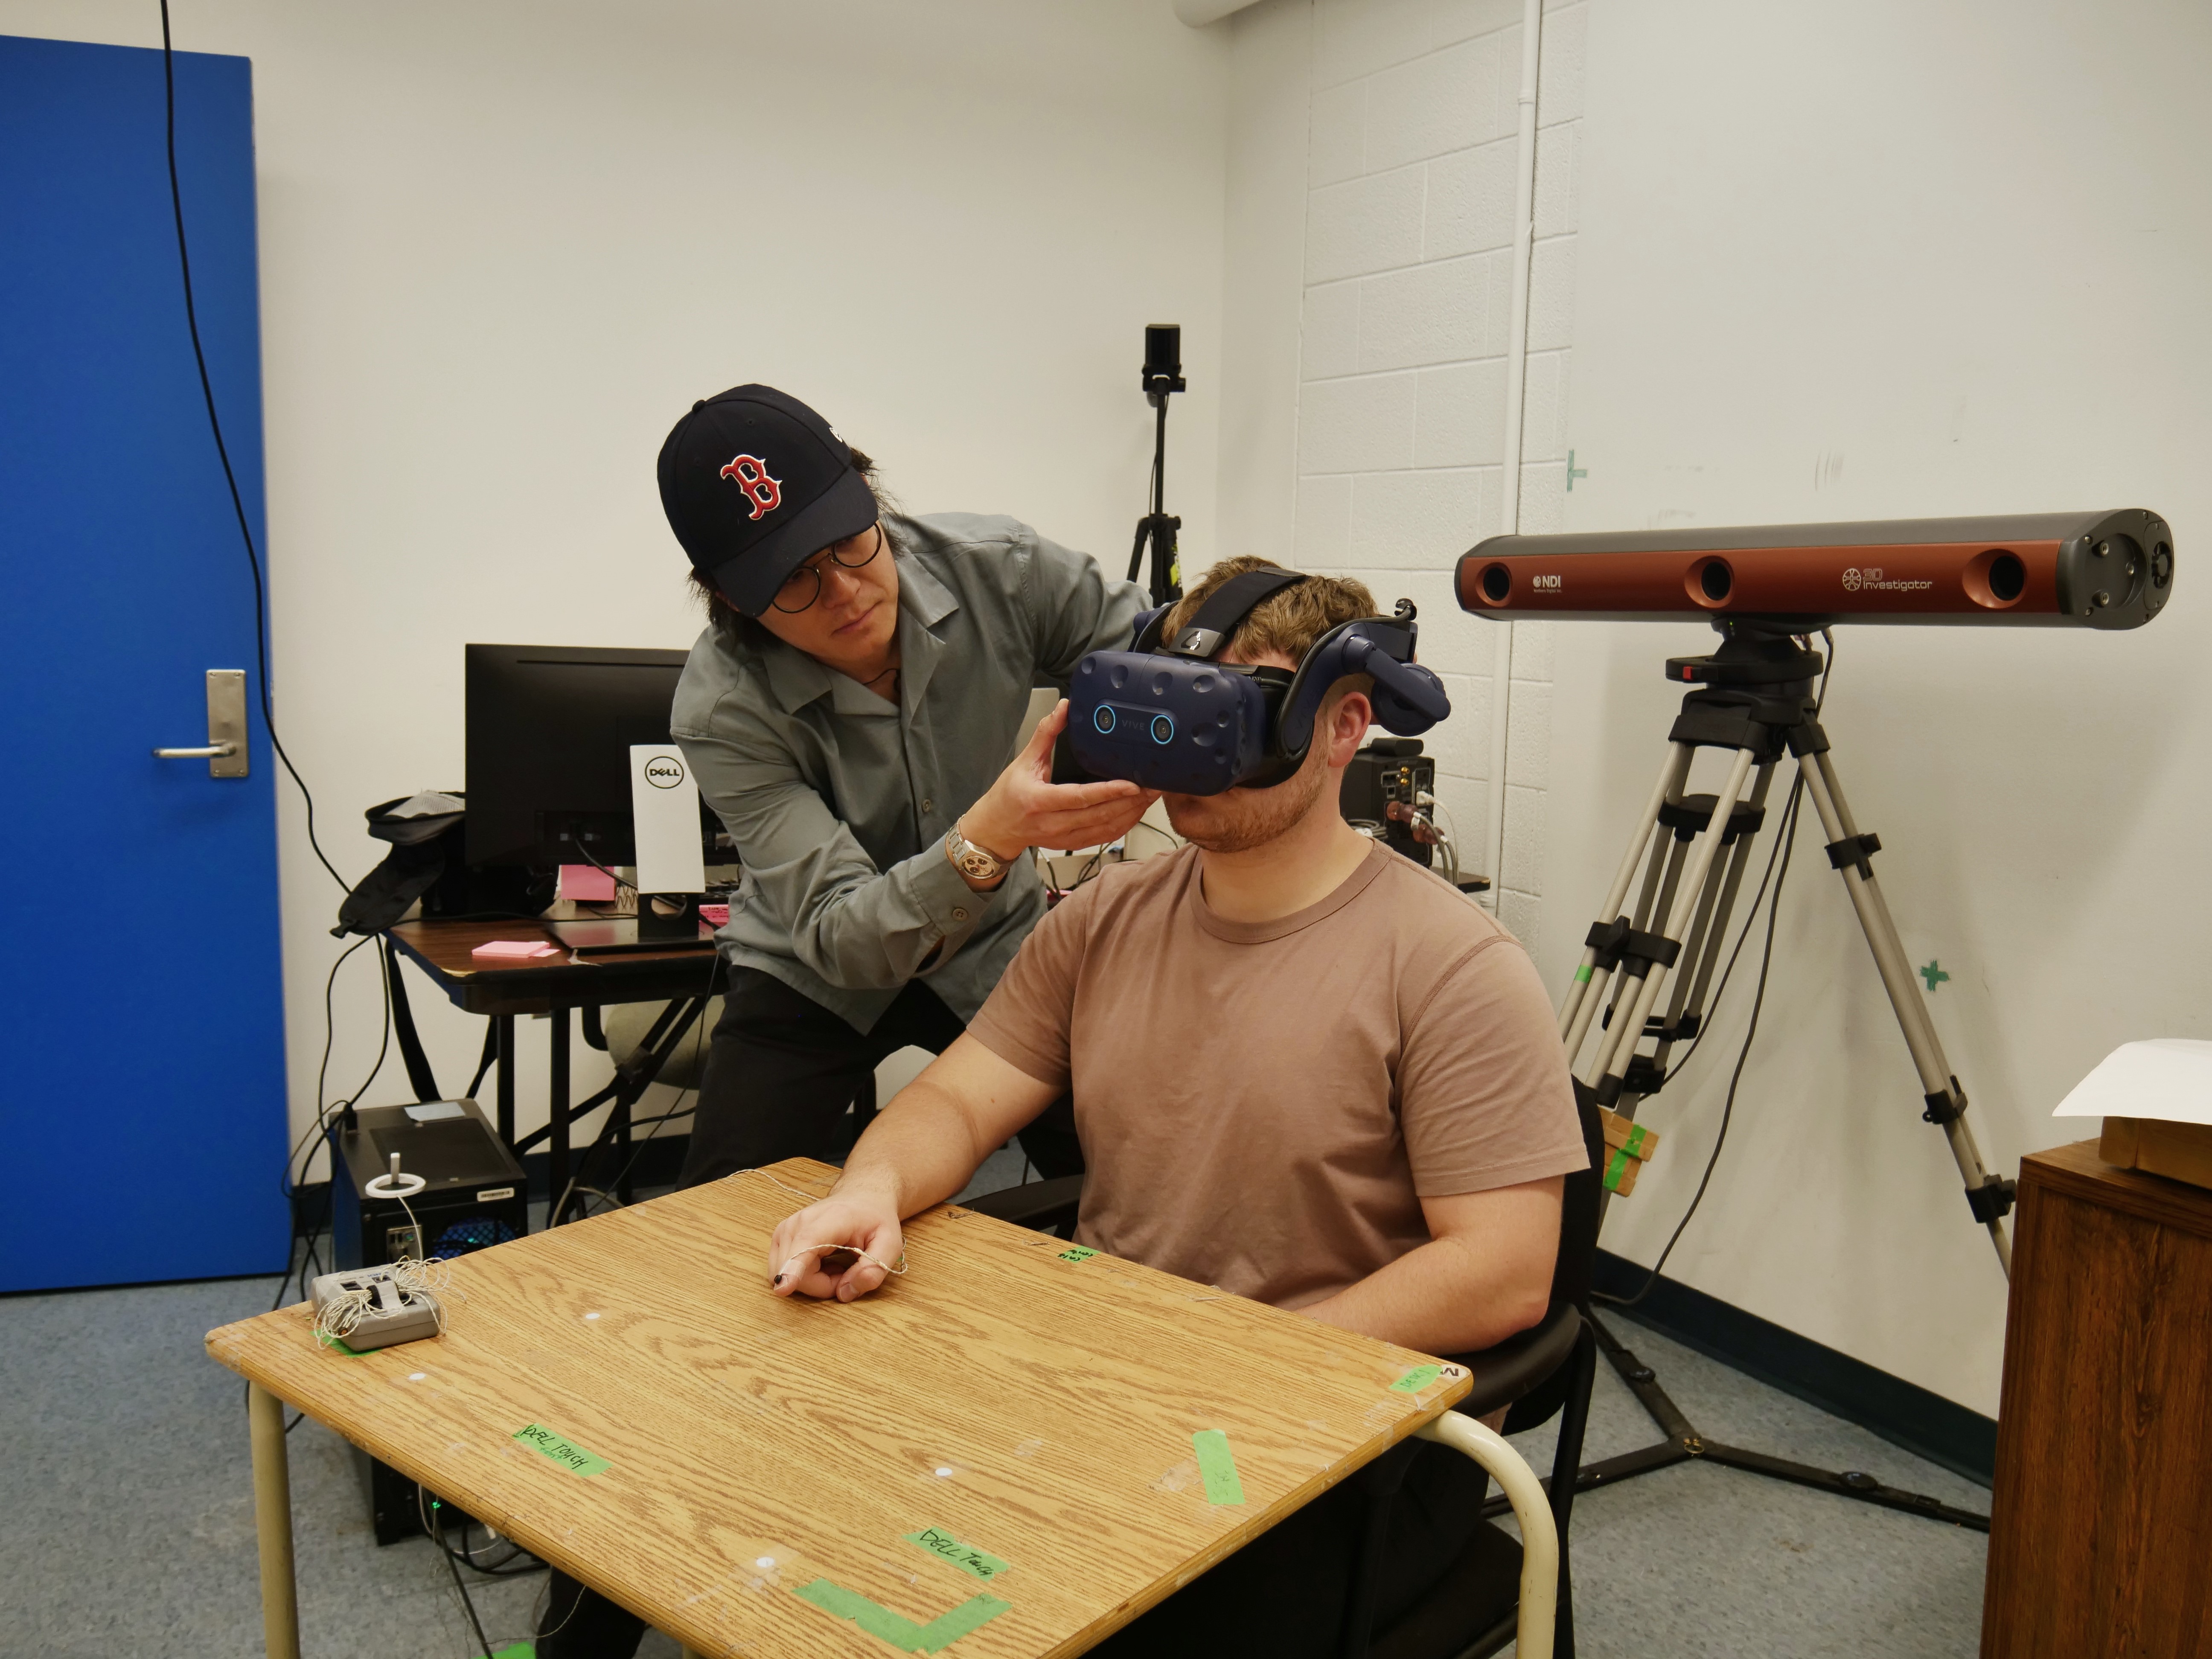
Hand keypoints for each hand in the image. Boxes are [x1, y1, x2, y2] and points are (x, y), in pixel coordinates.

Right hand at [767, 1185, 906, 1301]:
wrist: (862, 1198)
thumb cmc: (875, 1219)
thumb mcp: (890, 1243)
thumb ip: (873, 1270)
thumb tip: (845, 1293)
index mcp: (831, 1219)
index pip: (806, 1244)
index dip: (793, 1268)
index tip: (782, 1287)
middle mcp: (801, 1222)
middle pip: (797, 1272)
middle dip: (823, 1285)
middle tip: (847, 1273)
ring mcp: (786, 1229)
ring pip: (787, 1275)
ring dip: (814, 1282)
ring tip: (836, 1266)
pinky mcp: (780, 1237)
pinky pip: (784, 1271)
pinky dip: (804, 1275)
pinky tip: (823, 1264)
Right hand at [962, 700, 1159, 859]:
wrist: (996, 829)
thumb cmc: (1008, 796)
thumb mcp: (1024, 761)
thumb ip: (1046, 733)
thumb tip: (1063, 708)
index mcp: (1040, 801)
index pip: (1080, 798)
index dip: (1109, 792)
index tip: (1132, 784)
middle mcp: (1053, 823)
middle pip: (1100, 815)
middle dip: (1131, 802)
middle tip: (1154, 785)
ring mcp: (1064, 838)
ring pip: (1106, 829)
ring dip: (1132, 814)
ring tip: (1150, 797)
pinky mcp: (1072, 845)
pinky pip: (1104, 837)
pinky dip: (1123, 825)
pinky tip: (1136, 812)